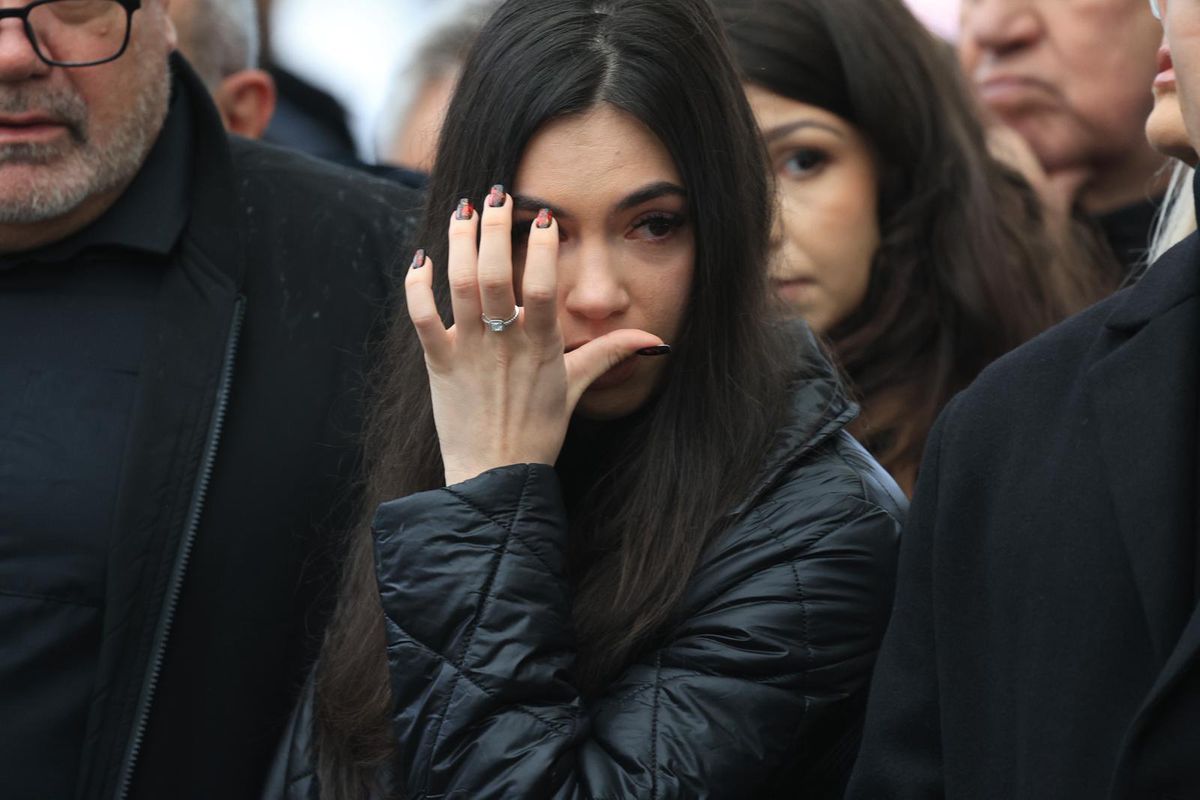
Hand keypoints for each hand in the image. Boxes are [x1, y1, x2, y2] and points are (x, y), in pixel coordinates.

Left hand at [404, 187, 664, 485]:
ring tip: (463, 210)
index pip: (545, 285)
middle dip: (495, 228)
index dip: (543, 247)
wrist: (496, 475)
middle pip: (495, 273)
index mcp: (541, 346)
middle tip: (498, 194)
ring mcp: (468, 351)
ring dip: (459, 243)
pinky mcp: (438, 363)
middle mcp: (503, 343)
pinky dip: (417, 286)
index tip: (542, 215)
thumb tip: (655, 340)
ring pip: (459, 284)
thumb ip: (609, 353)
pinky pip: (421, 317)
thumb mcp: (578, 388)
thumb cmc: (539, 431)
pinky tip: (422, 259)